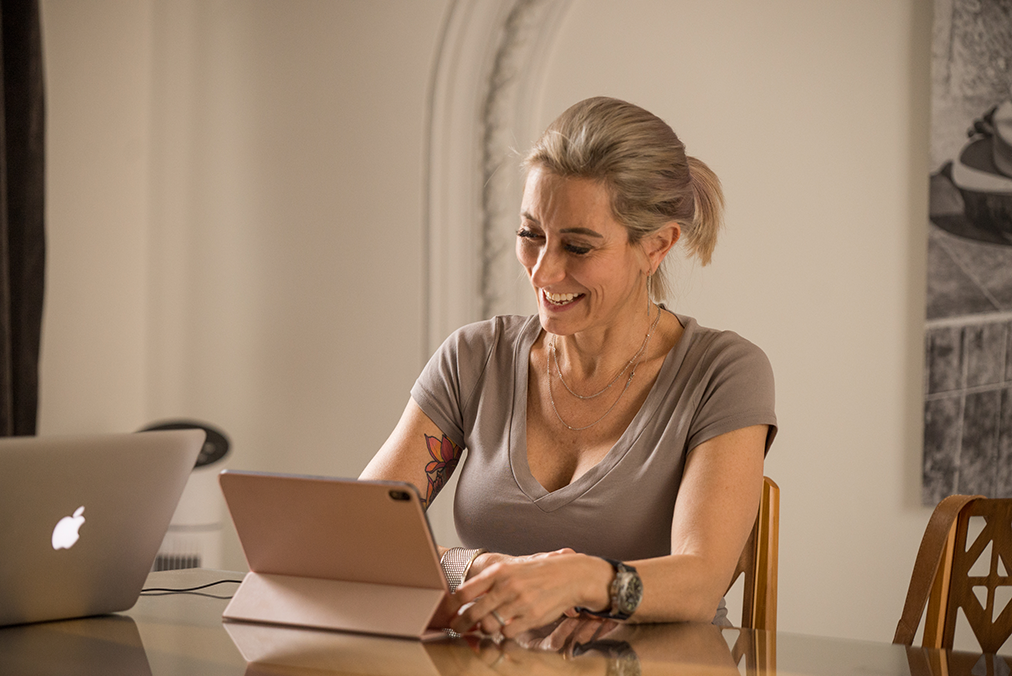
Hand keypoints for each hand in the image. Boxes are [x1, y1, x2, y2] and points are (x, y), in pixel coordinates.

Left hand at [447, 551, 613, 638]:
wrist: (569, 575)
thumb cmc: (538, 573)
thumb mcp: (512, 570)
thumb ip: (490, 583)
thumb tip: (466, 596)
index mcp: (498, 573)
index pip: (465, 591)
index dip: (453, 606)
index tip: (449, 612)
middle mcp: (506, 587)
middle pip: (473, 613)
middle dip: (461, 624)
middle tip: (456, 628)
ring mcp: (519, 603)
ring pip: (489, 625)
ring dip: (485, 628)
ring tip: (487, 625)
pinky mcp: (531, 617)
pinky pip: (508, 632)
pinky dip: (504, 632)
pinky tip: (508, 625)